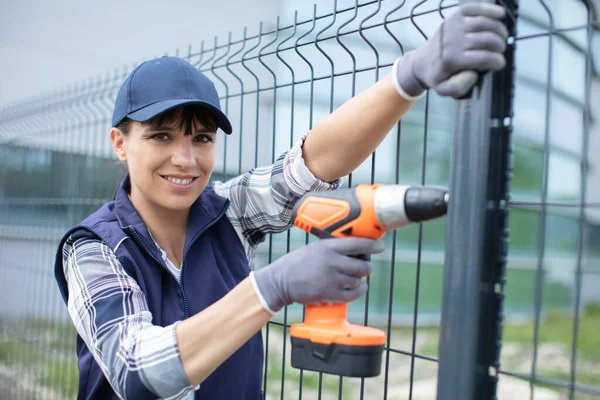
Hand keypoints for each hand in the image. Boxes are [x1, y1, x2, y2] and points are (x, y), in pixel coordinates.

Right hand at [251, 238, 384, 313]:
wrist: (280, 281)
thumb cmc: (297, 263)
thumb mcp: (314, 248)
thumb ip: (332, 248)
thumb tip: (355, 250)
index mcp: (327, 247)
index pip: (357, 244)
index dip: (372, 246)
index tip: (380, 247)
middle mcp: (331, 262)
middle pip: (362, 265)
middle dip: (366, 267)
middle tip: (363, 267)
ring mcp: (331, 279)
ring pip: (358, 280)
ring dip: (359, 280)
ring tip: (353, 278)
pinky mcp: (329, 294)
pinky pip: (353, 294)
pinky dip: (359, 291)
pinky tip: (358, 288)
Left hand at [394, 3, 508, 98]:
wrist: (421, 63)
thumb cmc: (437, 76)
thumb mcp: (444, 89)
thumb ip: (458, 87)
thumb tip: (473, 74)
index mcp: (452, 60)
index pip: (484, 58)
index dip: (497, 61)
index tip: (500, 64)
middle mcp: (452, 41)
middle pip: (488, 39)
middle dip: (500, 46)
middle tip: (501, 51)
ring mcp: (452, 26)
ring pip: (485, 23)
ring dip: (499, 30)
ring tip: (502, 37)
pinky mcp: (453, 17)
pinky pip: (474, 8)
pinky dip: (489, 9)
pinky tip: (500, 14)